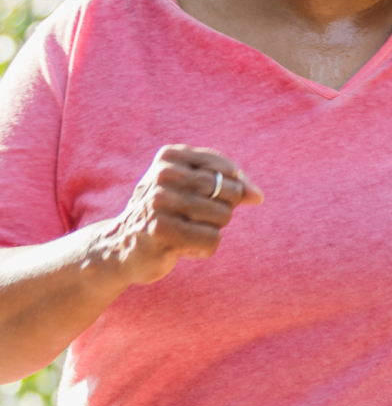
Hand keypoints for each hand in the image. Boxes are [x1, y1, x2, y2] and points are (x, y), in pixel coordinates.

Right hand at [87, 145, 262, 286]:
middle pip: (230, 192)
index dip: (232, 188)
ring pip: (223, 217)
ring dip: (212, 230)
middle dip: (222, 211)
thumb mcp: (194, 189)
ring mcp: (159, 202)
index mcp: (170, 156)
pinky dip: (203, 249)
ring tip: (184, 231)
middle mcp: (163, 175)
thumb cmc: (166, 213)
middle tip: (193, 218)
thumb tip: (258, 195)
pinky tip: (179, 247)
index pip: (229, 170)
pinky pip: (212, 240)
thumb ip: (232, 185)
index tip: (210, 198)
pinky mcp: (160, 231)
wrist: (120, 246)